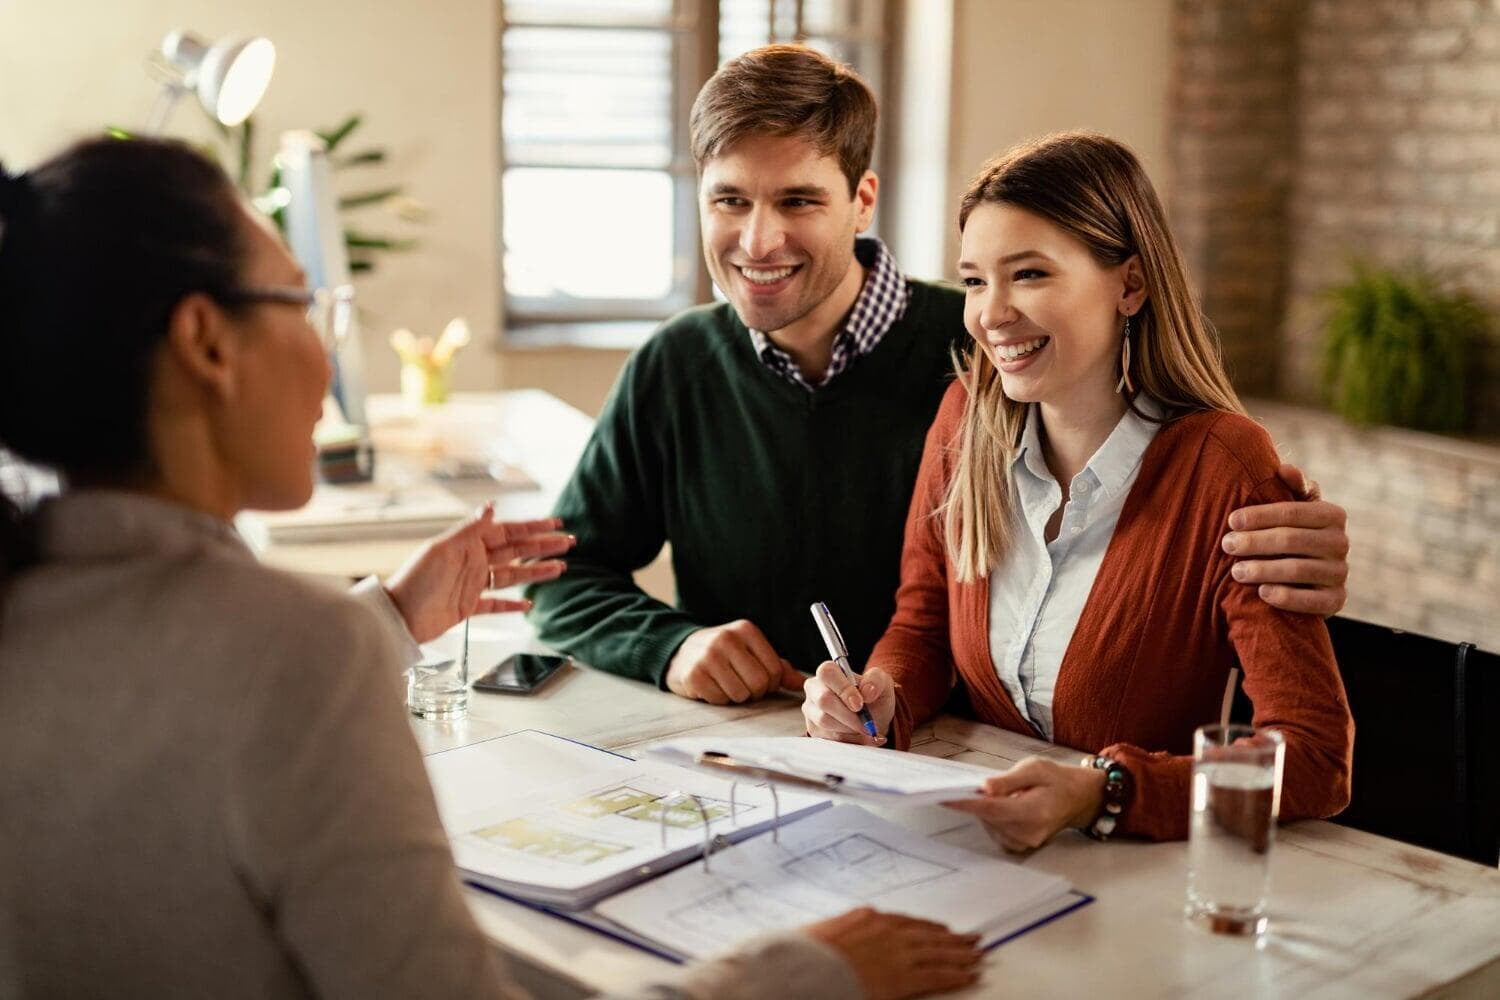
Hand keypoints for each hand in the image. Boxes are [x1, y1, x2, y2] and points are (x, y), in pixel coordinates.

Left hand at [385, 504, 572, 642]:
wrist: (398, 617)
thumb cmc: (415, 581)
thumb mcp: (443, 550)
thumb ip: (469, 530)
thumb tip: (490, 507)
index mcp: (468, 545)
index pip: (508, 532)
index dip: (533, 527)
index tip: (555, 523)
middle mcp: (473, 562)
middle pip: (516, 552)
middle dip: (542, 546)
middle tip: (567, 543)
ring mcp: (472, 584)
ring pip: (511, 576)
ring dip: (536, 572)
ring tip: (560, 568)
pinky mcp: (467, 606)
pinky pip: (496, 604)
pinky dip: (512, 604)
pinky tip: (528, 604)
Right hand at [664, 620, 805, 703]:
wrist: (680, 652)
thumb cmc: (723, 654)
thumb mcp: (750, 651)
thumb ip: (777, 666)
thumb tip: (802, 684)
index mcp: (746, 630)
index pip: (774, 669)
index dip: (771, 683)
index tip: (760, 681)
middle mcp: (727, 639)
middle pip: (759, 683)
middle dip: (755, 692)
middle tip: (744, 686)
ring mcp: (708, 656)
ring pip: (740, 694)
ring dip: (736, 697)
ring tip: (726, 684)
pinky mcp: (694, 675)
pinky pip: (720, 700)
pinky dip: (719, 699)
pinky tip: (712, 686)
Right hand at [802, 663, 895, 745]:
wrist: (872, 719)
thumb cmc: (874, 698)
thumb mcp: (882, 684)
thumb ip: (876, 681)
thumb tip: (867, 691)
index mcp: (829, 672)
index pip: (828, 673)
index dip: (843, 689)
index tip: (860, 705)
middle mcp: (815, 689)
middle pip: (823, 700)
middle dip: (848, 715)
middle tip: (866, 724)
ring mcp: (811, 710)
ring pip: (824, 721)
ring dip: (850, 729)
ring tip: (866, 730)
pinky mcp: (813, 729)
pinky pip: (827, 737)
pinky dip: (849, 740)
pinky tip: (860, 737)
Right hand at [804, 907, 981, 999]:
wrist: (805, 968)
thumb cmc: (806, 954)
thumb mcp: (822, 935)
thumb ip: (843, 934)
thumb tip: (845, 941)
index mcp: (867, 918)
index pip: (907, 922)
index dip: (928, 928)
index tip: (942, 930)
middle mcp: (887, 931)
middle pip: (928, 934)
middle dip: (952, 938)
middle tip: (972, 939)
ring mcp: (898, 953)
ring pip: (939, 952)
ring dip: (961, 954)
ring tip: (978, 955)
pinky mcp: (903, 977)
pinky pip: (937, 975)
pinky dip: (957, 975)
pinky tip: (971, 976)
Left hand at [943, 757, 1104, 852]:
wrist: (1077, 798)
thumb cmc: (1057, 780)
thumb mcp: (1035, 768)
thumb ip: (1008, 780)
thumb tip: (985, 788)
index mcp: (1035, 811)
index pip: (992, 809)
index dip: (966, 803)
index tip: (944, 797)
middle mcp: (1029, 832)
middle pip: (988, 817)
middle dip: (977, 801)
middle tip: (978, 784)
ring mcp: (1025, 843)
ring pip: (989, 825)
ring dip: (987, 809)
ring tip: (1006, 794)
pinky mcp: (1020, 846)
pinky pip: (995, 831)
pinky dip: (994, 818)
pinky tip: (1006, 807)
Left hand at [1222, 461, 1348, 615]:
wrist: (1309, 576)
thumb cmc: (1292, 531)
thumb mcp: (1294, 508)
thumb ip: (1292, 487)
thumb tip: (1284, 469)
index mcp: (1332, 515)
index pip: (1293, 512)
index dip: (1260, 515)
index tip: (1231, 520)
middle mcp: (1341, 542)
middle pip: (1292, 540)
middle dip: (1255, 542)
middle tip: (1227, 545)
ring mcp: (1340, 572)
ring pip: (1299, 570)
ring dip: (1264, 570)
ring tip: (1236, 571)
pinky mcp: (1337, 600)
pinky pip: (1314, 602)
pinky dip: (1287, 597)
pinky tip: (1262, 593)